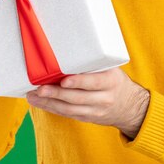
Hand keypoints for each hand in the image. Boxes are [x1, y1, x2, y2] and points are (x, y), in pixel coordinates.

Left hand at [26, 68, 149, 139]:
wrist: (130, 107)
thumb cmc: (115, 81)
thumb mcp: (112, 69)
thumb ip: (95, 63)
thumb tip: (70, 45)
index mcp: (111, 81)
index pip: (94, 82)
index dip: (79, 82)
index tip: (64, 81)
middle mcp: (104, 98)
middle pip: (78, 98)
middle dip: (57, 94)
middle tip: (40, 89)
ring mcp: (96, 111)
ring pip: (70, 109)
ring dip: (50, 103)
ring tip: (33, 96)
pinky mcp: (88, 118)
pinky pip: (68, 115)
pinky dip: (52, 109)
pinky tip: (40, 103)